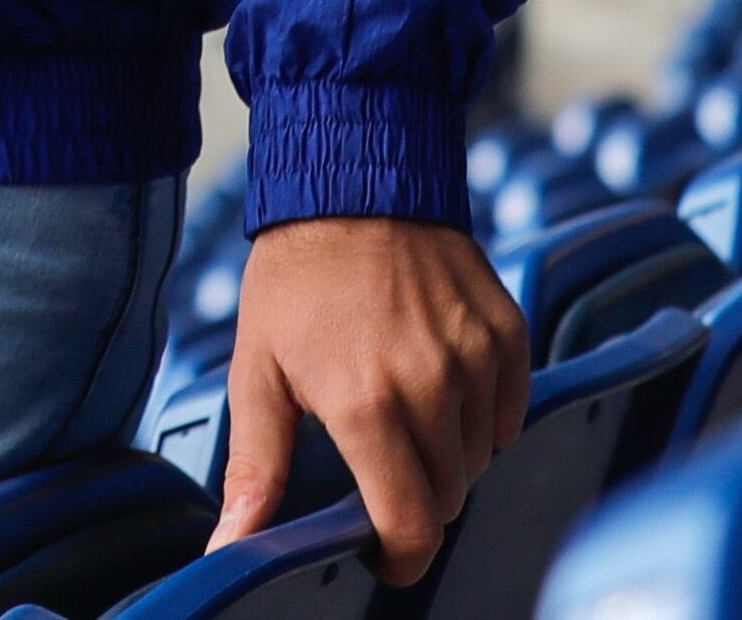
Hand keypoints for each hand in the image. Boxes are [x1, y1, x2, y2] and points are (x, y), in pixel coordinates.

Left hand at [216, 216, 527, 583]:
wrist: (352, 182)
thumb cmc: (295, 277)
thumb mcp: (258, 370)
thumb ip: (256, 467)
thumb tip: (231, 545)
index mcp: (365, 404)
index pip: (412, 525)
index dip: (399, 558)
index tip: (379, 552)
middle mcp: (431, 386)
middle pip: (449, 496)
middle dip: (415, 498)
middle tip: (376, 463)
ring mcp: (476, 357)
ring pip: (480, 456)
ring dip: (447, 455)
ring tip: (402, 409)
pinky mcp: (507, 333)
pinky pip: (509, 411)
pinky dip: (482, 415)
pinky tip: (438, 382)